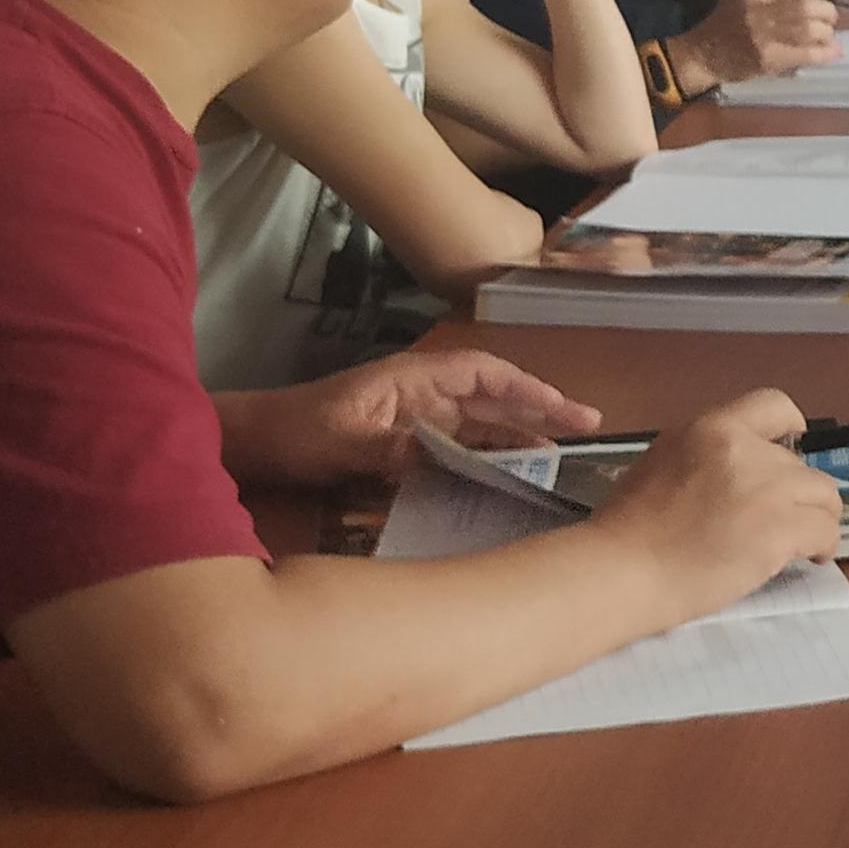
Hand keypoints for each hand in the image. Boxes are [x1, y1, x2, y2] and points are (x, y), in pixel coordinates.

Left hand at [220, 349, 602, 490]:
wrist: (260, 444)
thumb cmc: (297, 430)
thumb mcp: (337, 438)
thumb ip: (383, 445)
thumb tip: (430, 452)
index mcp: (414, 379)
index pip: (484, 374)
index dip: (526, 387)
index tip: (562, 406)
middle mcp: (425, 396)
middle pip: (494, 398)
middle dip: (540, 409)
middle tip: (588, 427)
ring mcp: (420, 420)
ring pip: (483, 424)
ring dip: (521, 435)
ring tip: (560, 455)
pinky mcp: (410, 446)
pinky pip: (462, 448)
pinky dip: (490, 456)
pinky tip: (510, 473)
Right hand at [582, 389, 842, 612]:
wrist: (620, 571)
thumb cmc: (626, 529)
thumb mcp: (664, 463)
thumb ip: (708, 458)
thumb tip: (741, 476)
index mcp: (711, 428)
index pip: (775, 405)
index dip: (791, 431)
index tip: (788, 457)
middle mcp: (745, 450)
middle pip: (800, 464)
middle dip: (795, 494)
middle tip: (779, 522)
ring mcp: (766, 488)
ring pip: (825, 495)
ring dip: (817, 518)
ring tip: (803, 543)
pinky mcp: (780, 529)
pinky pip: (826, 531)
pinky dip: (822, 546)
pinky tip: (810, 558)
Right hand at [679, 0, 843, 87]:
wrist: (700, 55)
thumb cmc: (722, 24)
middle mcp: (759, 11)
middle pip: (806, 6)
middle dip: (827, 12)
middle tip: (832, 19)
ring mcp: (763, 36)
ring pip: (808, 29)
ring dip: (826, 33)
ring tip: (830, 36)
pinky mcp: (767, 58)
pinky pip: (804, 53)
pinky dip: (823, 53)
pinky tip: (833, 52)